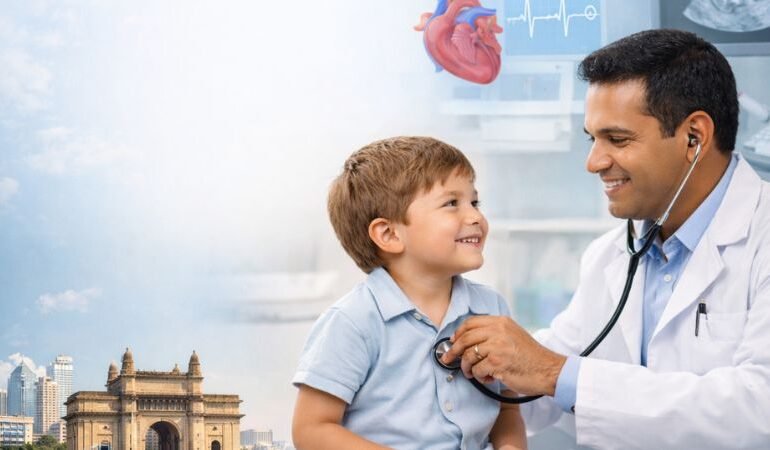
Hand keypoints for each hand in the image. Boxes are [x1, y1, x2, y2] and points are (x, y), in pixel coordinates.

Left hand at [441, 316, 566, 396]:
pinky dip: (479, 376)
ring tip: (472, 373)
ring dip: (466, 367)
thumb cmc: (530, 356)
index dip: (458, 333)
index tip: (452, 341)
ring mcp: (497, 346)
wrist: (548, 370)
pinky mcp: (497, 363)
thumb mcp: (512, 335)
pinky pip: (477, 370)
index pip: (470, 323)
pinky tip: (487, 378)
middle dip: (453, 350)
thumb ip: (493, 333)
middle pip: (465, 338)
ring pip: (468, 355)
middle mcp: (498, 330)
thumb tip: (465, 339)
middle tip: (448, 359)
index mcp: (501, 322)